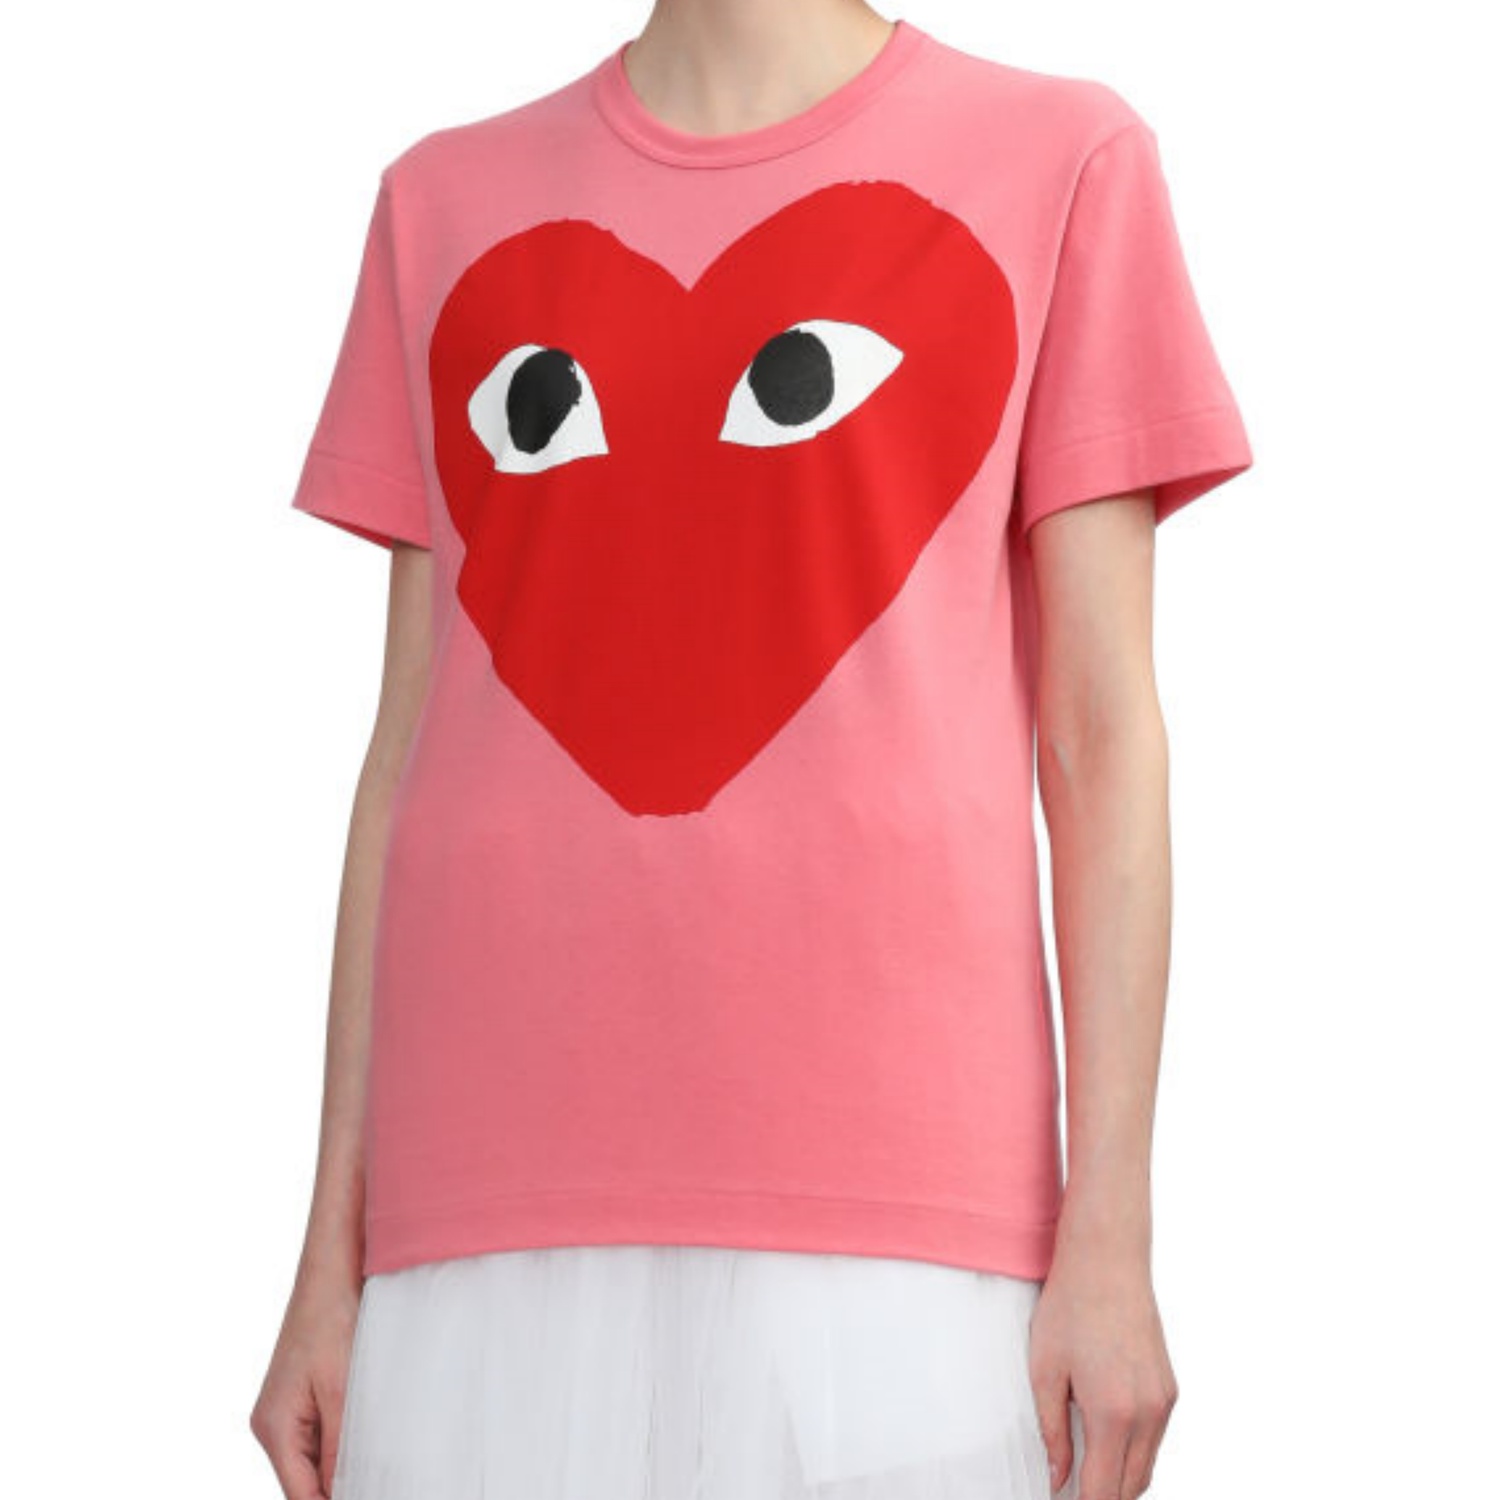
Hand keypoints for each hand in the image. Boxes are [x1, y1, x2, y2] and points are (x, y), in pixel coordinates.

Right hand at [250, 1265, 362, 1499]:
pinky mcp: (303, 1397)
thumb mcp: (341, 1389)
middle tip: (385, 1482)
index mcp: (274, 1428)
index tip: (372, 1495)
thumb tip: (344, 1492)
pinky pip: (322, 1435)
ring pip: (316, 1460)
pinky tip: (374, 1441)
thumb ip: (341, 1447)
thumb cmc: (331, 1319)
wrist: (331, 1269)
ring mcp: (287, 1411)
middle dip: (340, 1488)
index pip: (299, 1496)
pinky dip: (346, 1442)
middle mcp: (273, 1425)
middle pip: (305, 1482)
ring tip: (385, 1469)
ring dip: (345, 1466)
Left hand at [1028, 1236, 1177, 1499]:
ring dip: (1121, 1479)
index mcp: (1112, 1414)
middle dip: (1104, 1497)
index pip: (1103, 1491)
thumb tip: (1059, 1478)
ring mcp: (1164, 1402)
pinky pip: (1155, 1439)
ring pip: (1146, 1466)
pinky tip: (1108, 1442)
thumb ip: (1053, 1433)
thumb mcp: (1045, 1372)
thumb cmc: (1071, 1307)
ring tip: (1088, 1475)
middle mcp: (1147, 1414)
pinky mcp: (1170, 1389)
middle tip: (1074, 1491)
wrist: (1107, 1260)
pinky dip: (1134, 1452)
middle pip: (1131, 1487)